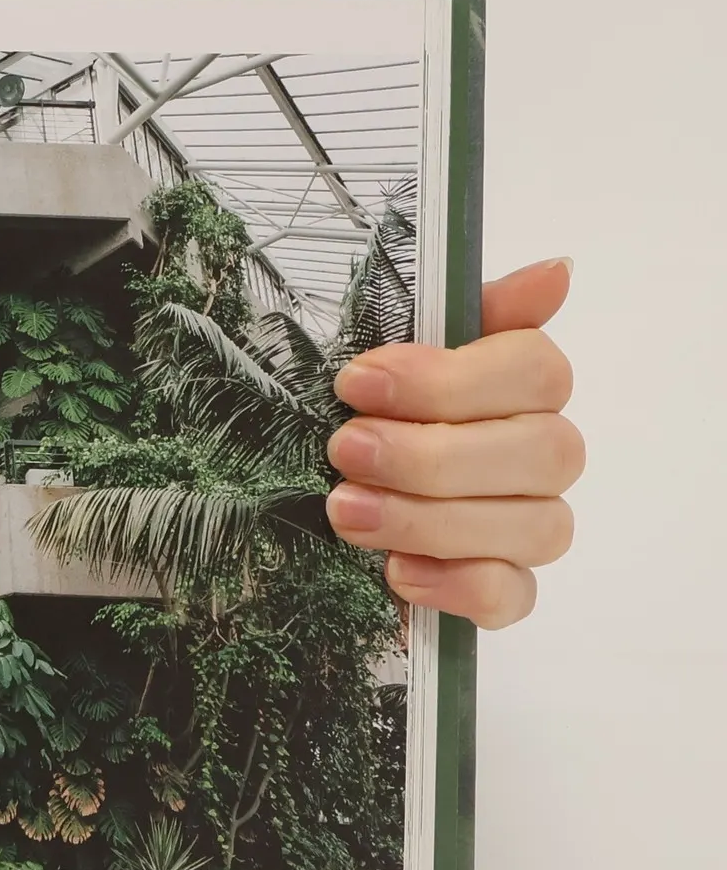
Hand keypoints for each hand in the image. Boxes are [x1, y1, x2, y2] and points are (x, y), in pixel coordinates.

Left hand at [324, 257, 580, 628]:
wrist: (312, 494)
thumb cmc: (361, 415)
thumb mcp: (390, 354)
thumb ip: (463, 313)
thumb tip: (556, 273)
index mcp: (521, 385)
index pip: (535, 371)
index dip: (446, 380)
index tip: (355, 383)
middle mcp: (543, 453)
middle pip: (540, 452)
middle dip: (429, 455)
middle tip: (344, 451)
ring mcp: (530, 525)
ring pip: (532, 527)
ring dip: (429, 520)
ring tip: (347, 511)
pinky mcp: (502, 590)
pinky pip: (510, 596)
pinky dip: (455, 586)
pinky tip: (396, 572)